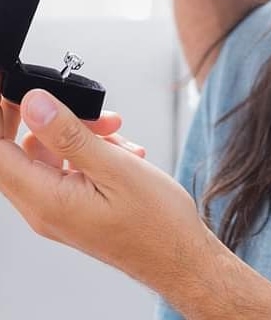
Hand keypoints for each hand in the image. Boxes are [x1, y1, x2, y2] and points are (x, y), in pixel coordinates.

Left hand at [0, 90, 210, 301]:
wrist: (179, 255)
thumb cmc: (156, 221)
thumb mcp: (117, 168)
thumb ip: (70, 135)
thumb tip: (33, 104)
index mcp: (46, 201)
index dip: (2, 115)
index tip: (19, 89)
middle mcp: (44, 208)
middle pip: (20, 150)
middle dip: (50, 118)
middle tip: (77, 102)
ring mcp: (58, 208)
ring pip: (49, 155)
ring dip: (80, 133)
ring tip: (116, 132)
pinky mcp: (74, 206)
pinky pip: (68, 168)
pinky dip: (91, 151)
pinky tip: (121, 150)